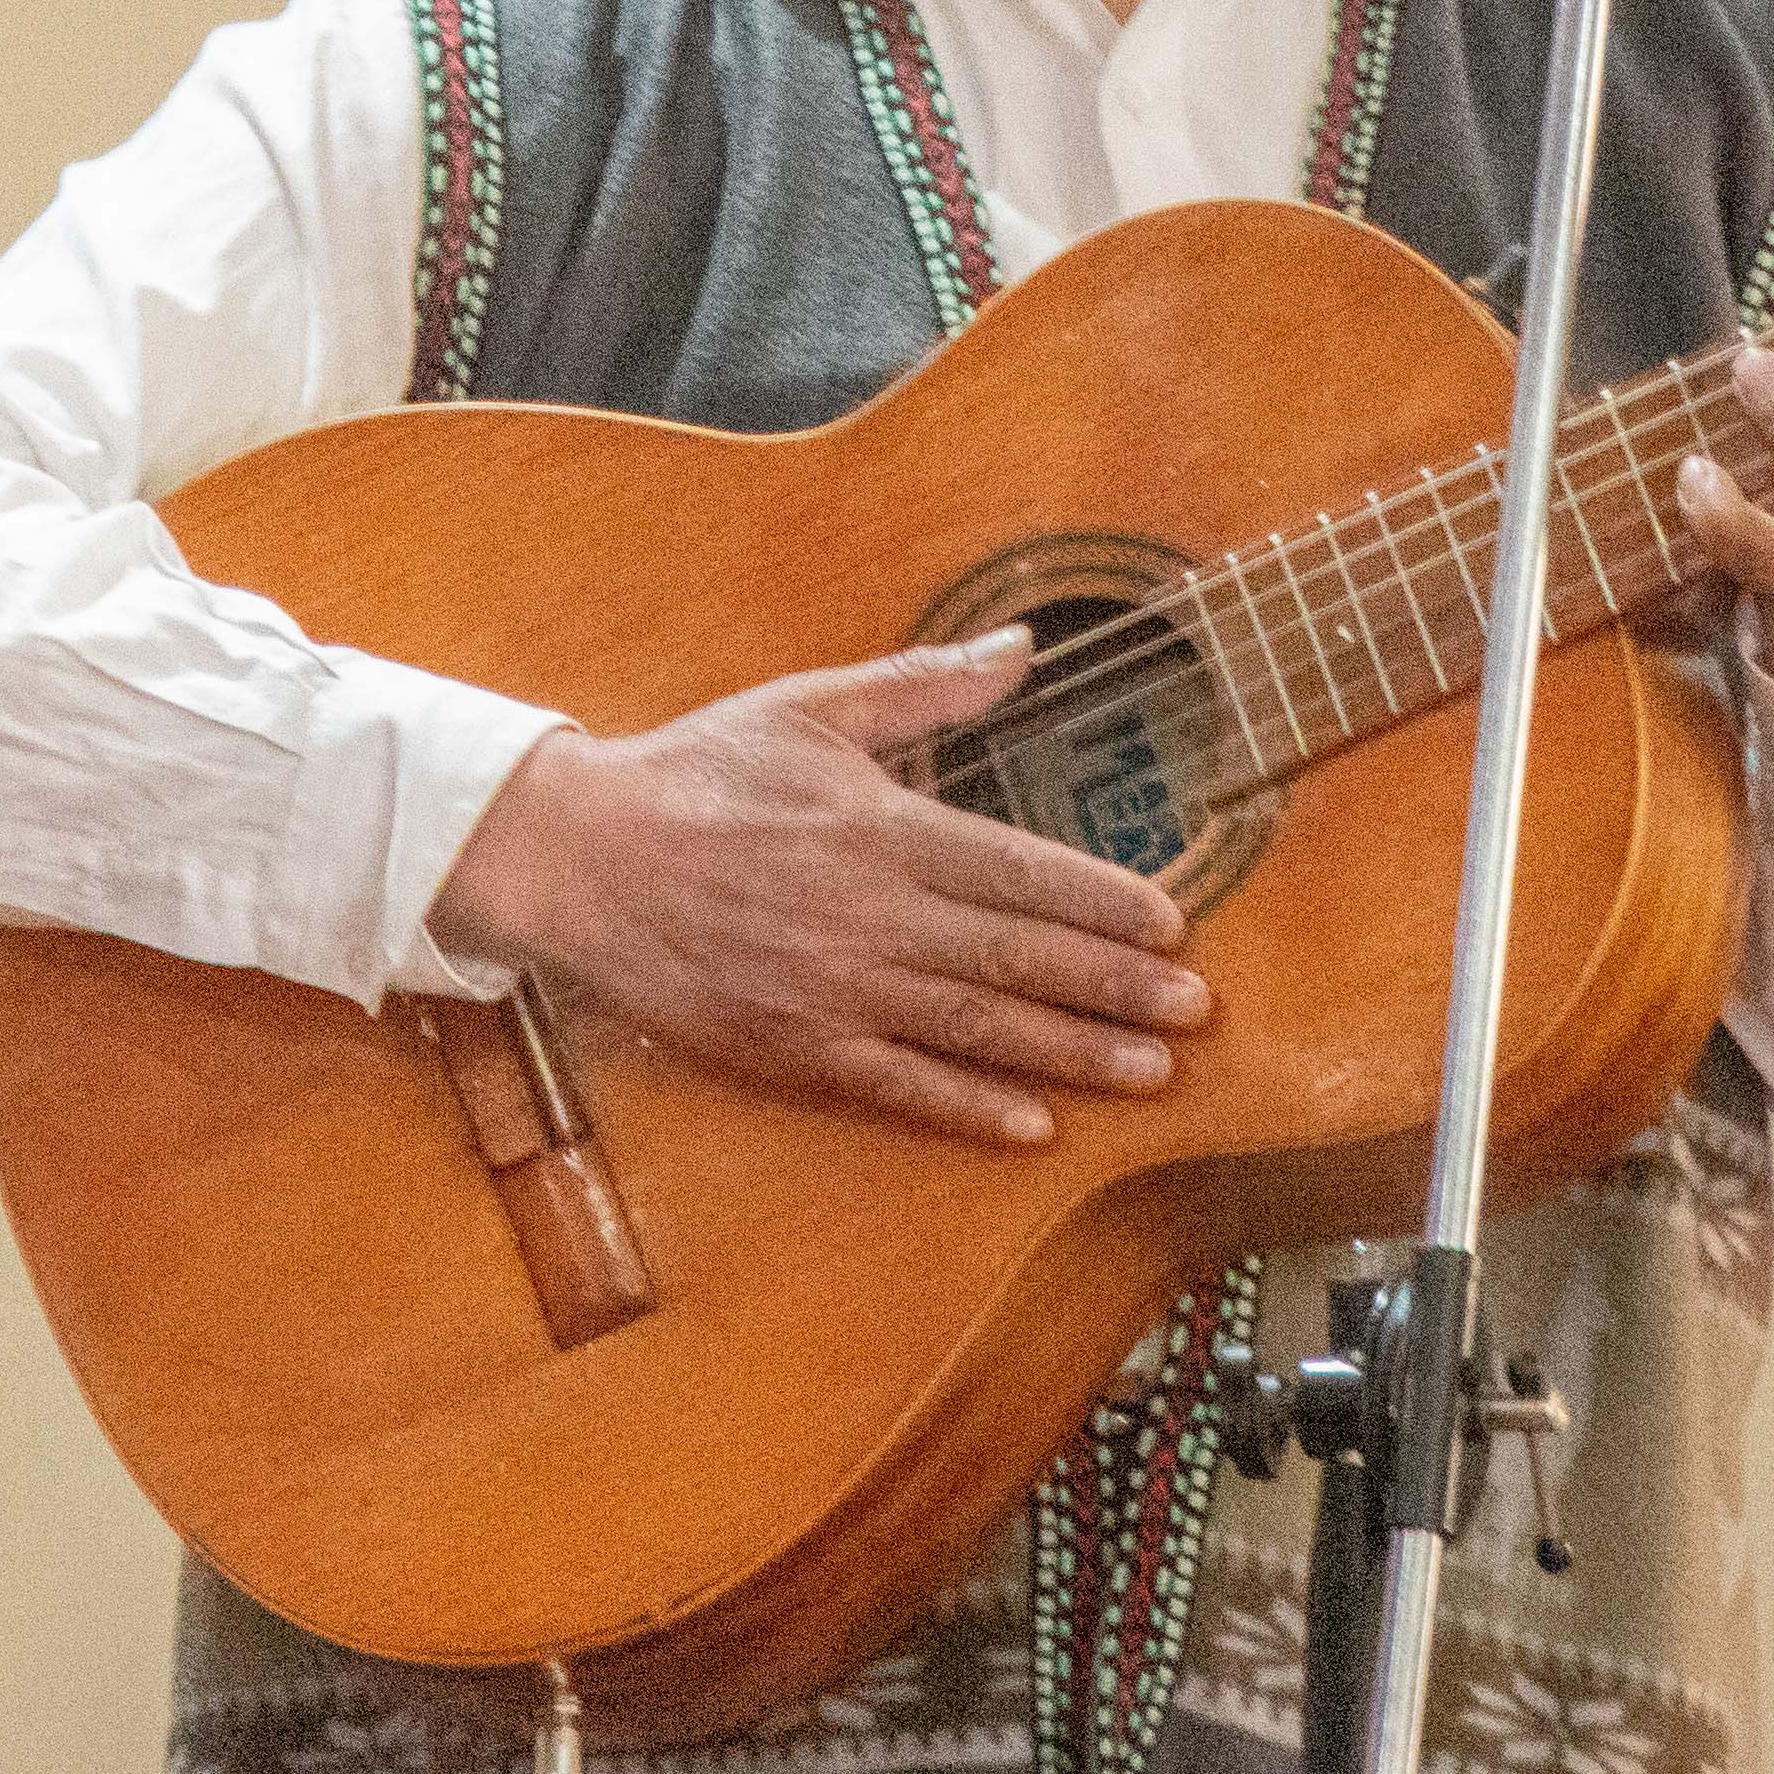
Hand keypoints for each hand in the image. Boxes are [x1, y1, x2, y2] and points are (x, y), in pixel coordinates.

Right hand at [424, 628, 1215, 1148]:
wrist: (575, 858)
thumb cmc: (696, 773)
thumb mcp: (811, 707)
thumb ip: (926, 685)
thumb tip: (1023, 647)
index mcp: (883, 828)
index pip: (1022, 871)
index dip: (1105, 902)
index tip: (1174, 924)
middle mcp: (871, 916)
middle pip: (1019, 960)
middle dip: (1117, 989)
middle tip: (1197, 1012)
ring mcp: (833, 991)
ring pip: (977, 1030)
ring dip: (1072, 1054)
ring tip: (1151, 1073)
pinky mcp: (791, 1045)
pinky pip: (898, 1085)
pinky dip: (969, 1109)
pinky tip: (1035, 1126)